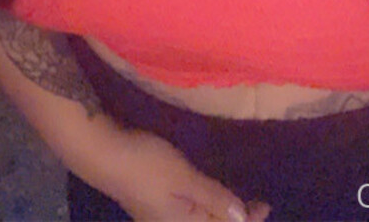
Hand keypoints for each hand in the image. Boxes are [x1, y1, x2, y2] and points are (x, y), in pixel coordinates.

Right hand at [84, 125, 270, 221]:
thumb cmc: (147, 166)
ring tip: (237, 200)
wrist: (103, 154)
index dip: (246, 221)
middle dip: (234, 220)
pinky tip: (208, 194)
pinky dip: (204, 207)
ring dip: (219, 214)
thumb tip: (241, 218)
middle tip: (256, 204)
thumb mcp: (185, 179)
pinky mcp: (154, 206)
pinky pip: (188, 214)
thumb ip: (214, 199)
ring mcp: (161, 218)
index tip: (265, 205)